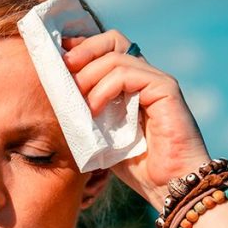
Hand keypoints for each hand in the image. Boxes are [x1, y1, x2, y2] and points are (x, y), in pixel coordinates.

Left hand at [61, 31, 211, 212]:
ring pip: (116, 56)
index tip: (58, 57)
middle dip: (84, 50)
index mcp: (133, 85)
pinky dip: (104, 88)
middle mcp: (146, 77)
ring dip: (89, 75)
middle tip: (63, 68)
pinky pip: (128, 74)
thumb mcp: (103, 136)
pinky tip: (94, 110)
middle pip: (113, 40)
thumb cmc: (140, 167)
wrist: (170, 187)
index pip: (107, 49)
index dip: (82, 48)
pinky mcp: (166, 89)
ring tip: (77, 101)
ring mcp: (157, 81)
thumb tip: (57, 97)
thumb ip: (87, 114)